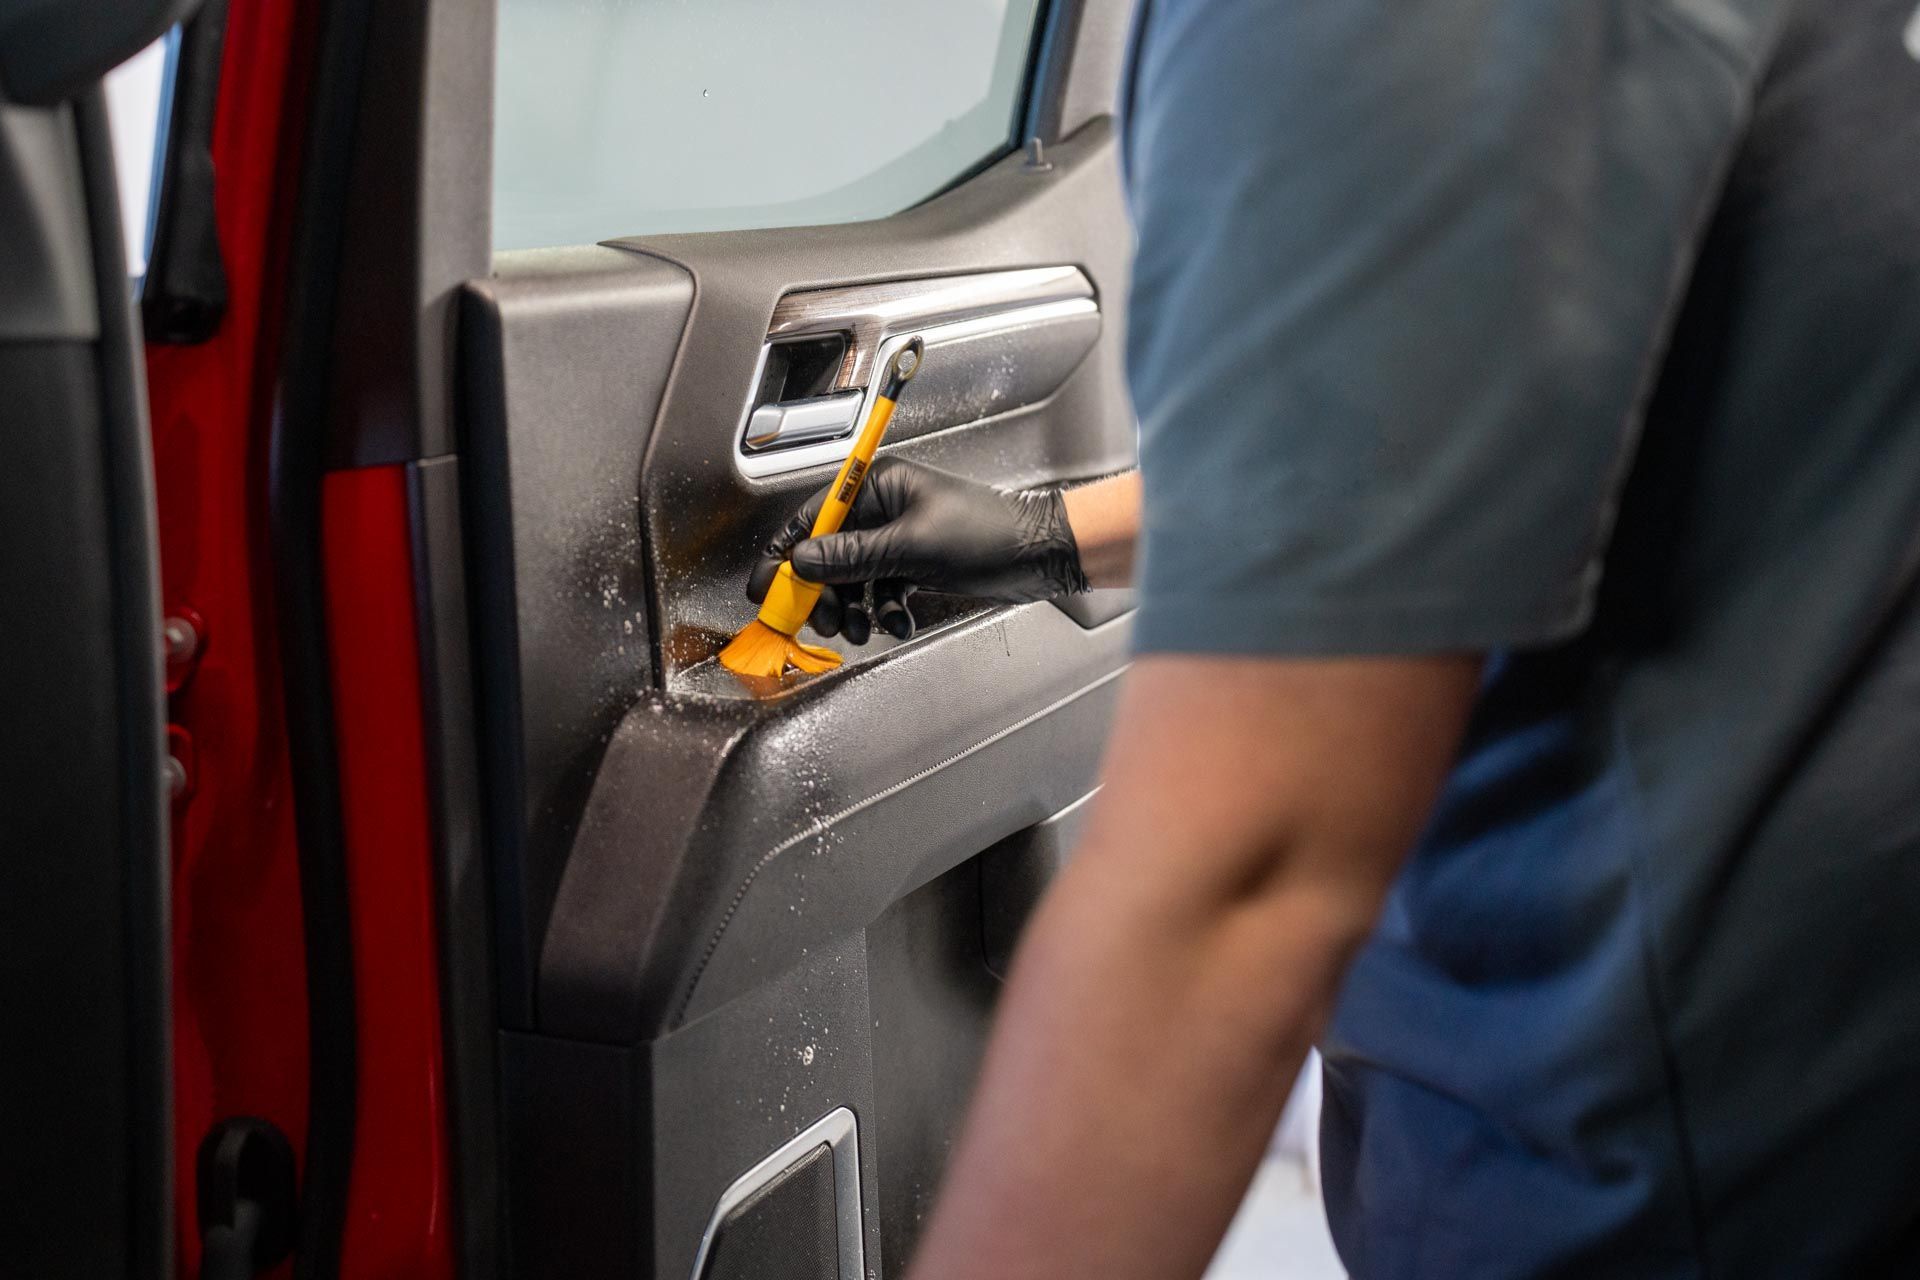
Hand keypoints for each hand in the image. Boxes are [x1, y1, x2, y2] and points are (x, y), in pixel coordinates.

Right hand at [747, 457, 1088, 642]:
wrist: (1043, 555)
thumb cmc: (989, 535)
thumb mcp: (913, 547)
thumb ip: (854, 556)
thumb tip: (802, 561)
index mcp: (877, 487)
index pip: (813, 516)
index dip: (786, 553)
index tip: (766, 588)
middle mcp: (883, 510)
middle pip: (828, 554)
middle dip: (824, 593)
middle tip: (826, 624)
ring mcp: (899, 540)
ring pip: (854, 579)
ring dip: (854, 609)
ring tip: (864, 631)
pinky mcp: (915, 566)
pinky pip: (882, 591)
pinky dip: (886, 611)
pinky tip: (901, 622)